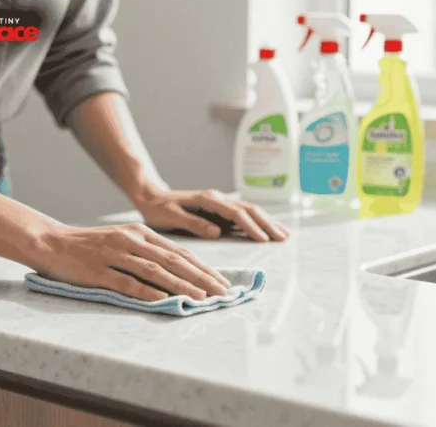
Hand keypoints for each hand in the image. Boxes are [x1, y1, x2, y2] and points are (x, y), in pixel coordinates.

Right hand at [31, 223, 229, 300]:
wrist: (51, 241)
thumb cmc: (91, 245)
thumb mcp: (124, 240)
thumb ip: (149, 252)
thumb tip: (179, 270)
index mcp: (141, 233)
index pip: (180, 252)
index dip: (203, 267)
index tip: (222, 281)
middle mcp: (131, 241)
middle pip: (174, 260)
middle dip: (201, 277)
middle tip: (222, 291)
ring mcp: (115, 255)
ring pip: (155, 271)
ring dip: (181, 285)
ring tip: (201, 297)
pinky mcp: (98, 271)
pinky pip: (127, 282)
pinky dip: (147, 291)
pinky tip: (164, 299)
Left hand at [133, 188, 289, 242]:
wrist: (152, 196)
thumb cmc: (159, 208)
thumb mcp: (171, 216)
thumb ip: (194, 223)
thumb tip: (217, 232)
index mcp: (208, 200)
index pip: (235, 213)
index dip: (251, 226)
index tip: (263, 239)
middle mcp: (219, 199)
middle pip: (249, 209)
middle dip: (267, 223)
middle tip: (283, 238)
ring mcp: (221, 203)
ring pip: (250, 211)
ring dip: (267, 222)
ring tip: (284, 235)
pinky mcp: (221, 210)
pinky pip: (244, 216)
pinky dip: (259, 223)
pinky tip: (268, 231)